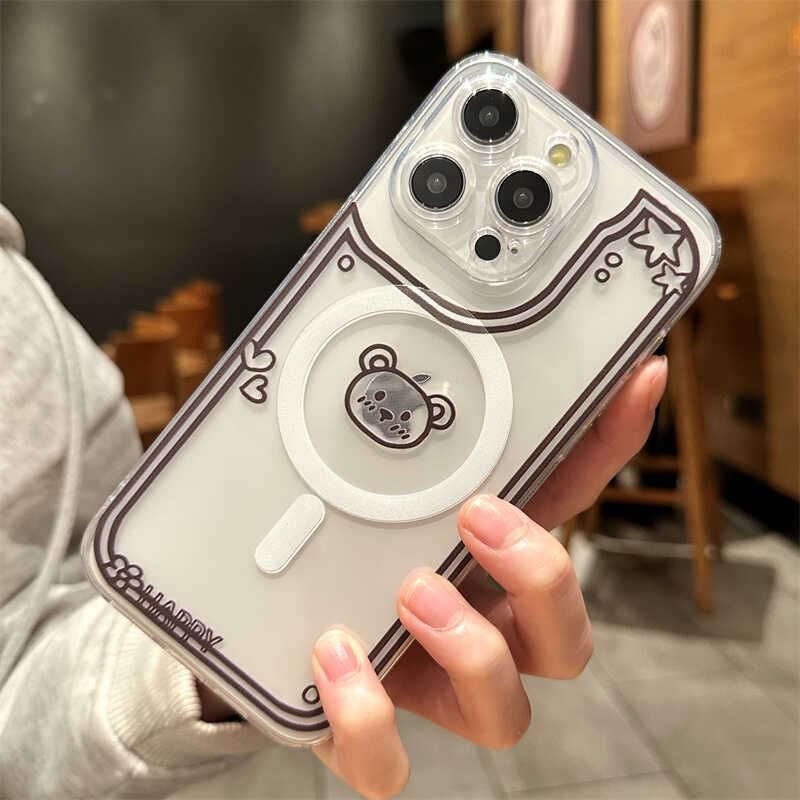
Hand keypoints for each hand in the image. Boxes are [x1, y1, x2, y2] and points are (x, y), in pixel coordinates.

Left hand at [311, 356, 667, 798]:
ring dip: (471, 651)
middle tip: (478, 518)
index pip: (573, 509)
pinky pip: (388, 763)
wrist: (269, 616)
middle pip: (567, 644)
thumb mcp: (383, 486)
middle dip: (542, 580)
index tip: (629, 378)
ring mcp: (428, 687)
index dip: (610, 449)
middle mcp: (480, 633)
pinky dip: (369, 721)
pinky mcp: (365, 729)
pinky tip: (335, 652)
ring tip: (410, 593)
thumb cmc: (349, 547)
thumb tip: (448, 358)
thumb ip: (418, 435)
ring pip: (503, 714)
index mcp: (492, 569)